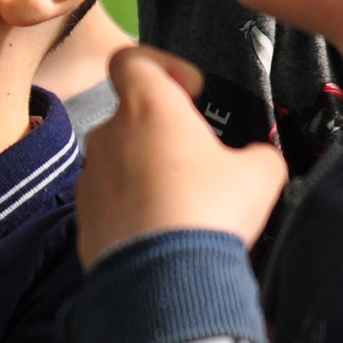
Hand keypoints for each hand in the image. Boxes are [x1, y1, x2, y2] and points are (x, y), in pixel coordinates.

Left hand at [76, 47, 286, 265]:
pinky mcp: (82, 216)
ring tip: (185, 208)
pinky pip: (111, 199)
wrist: (164, 282)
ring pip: (122, 160)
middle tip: (201, 166)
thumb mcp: (259, 175)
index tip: (191, 93)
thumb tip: (254, 159)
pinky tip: (163, 235)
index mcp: (148, 108)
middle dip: (166, 135)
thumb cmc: (211, 211)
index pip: (132, 60)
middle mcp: (109, 133)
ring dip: (149, 173)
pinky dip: (134, 208)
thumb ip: (256, 154)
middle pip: (134, 117)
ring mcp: (90, 176)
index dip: (163, 65)